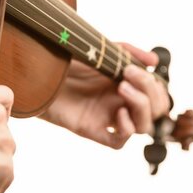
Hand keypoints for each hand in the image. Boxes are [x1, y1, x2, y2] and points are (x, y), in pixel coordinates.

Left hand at [40, 43, 169, 148]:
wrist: (35, 72)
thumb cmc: (63, 61)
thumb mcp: (98, 50)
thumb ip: (127, 52)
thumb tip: (155, 61)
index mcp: (124, 83)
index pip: (157, 93)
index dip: (154, 84)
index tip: (132, 68)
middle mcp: (119, 101)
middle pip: (156, 110)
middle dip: (150, 93)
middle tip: (127, 76)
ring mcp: (107, 116)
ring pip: (143, 126)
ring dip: (141, 107)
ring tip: (121, 89)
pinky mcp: (92, 129)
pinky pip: (118, 142)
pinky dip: (125, 130)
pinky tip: (117, 114)